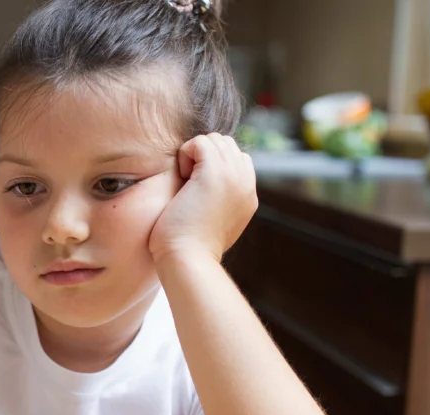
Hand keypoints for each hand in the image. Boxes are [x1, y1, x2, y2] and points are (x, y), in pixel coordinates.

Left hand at [149, 133, 257, 264]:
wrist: (188, 260)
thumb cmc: (189, 248)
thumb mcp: (212, 223)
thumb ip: (218, 202)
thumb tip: (203, 189)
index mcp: (248, 196)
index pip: (237, 159)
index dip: (212, 165)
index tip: (196, 190)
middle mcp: (246, 184)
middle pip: (227, 145)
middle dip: (203, 157)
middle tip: (189, 186)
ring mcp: (233, 176)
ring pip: (215, 140)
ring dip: (194, 156)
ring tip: (186, 184)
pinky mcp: (215, 173)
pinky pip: (200, 142)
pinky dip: (185, 155)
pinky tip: (182, 180)